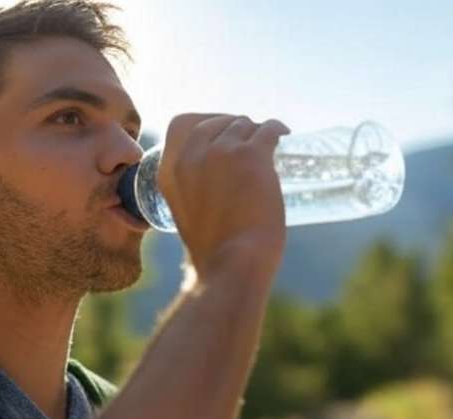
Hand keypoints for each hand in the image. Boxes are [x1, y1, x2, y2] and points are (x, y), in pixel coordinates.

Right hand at [157, 114, 290, 280]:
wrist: (232, 263)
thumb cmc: (213, 249)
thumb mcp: (186, 211)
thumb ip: (192, 189)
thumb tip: (215, 180)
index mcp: (169, 170)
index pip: (182, 125)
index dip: (204, 124)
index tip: (220, 133)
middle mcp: (191, 155)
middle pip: (215, 121)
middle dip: (233, 126)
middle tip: (249, 140)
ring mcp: (221, 152)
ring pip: (243, 125)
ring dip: (255, 132)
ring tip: (267, 143)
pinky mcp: (251, 155)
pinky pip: (267, 129)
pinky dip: (277, 129)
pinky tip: (283, 134)